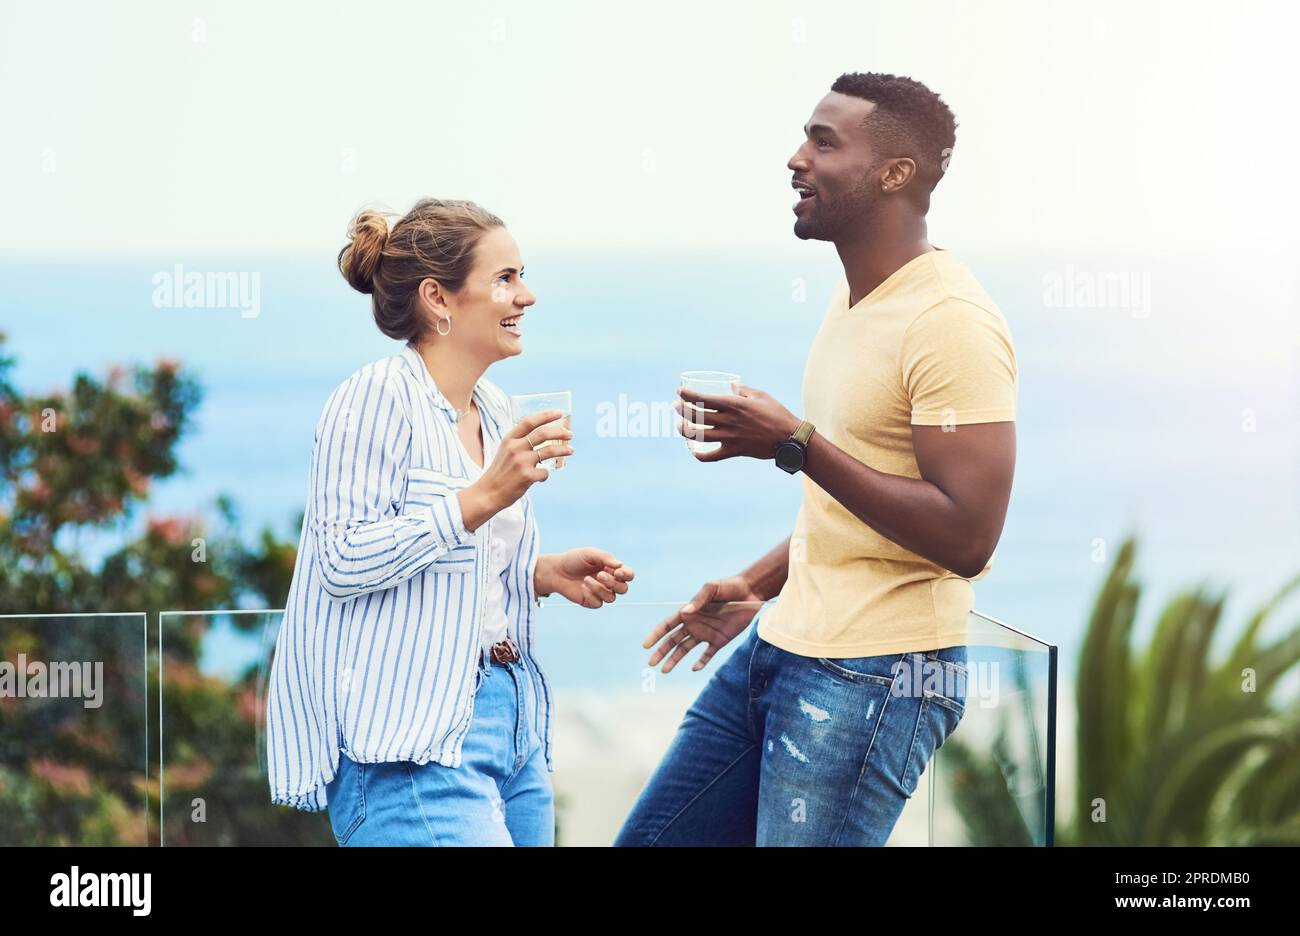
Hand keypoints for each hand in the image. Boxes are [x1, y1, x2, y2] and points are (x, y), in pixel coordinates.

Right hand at [462, 409, 572, 528]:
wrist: (488, 493)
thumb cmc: (500, 472)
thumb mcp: (505, 451)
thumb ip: (520, 442)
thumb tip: (544, 435)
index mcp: (509, 439)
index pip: (530, 421)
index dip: (546, 415)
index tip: (560, 413)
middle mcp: (515, 447)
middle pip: (543, 433)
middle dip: (560, 432)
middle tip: (570, 434)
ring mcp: (521, 461)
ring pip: (549, 450)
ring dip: (563, 450)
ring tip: (571, 450)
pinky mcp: (527, 476)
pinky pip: (545, 472)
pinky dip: (545, 475)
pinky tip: (541, 477)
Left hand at [537, 548, 634, 608]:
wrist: (556, 571)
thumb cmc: (574, 560)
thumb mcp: (589, 554)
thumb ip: (605, 558)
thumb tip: (620, 565)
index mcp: (612, 569)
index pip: (628, 575)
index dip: (627, 575)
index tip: (617, 572)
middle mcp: (609, 582)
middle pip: (623, 589)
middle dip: (613, 583)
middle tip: (600, 574)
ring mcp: (600, 593)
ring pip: (611, 598)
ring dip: (600, 589)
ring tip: (586, 579)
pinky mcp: (591, 601)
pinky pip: (598, 603)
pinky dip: (591, 595)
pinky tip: (582, 587)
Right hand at [644, 575, 764, 672]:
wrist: (750, 592)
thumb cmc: (729, 586)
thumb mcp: (712, 589)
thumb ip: (699, 600)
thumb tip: (685, 612)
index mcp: (688, 612)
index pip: (667, 625)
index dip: (656, 635)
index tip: (646, 646)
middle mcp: (694, 624)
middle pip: (672, 640)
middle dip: (661, 651)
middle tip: (651, 664)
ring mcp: (706, 633)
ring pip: (685, 650)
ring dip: (674, 660)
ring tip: (664, 671)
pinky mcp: (719, 640)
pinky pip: (707, 654)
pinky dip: (700, 662)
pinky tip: (694, 668)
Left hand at [674, 384, 800, 462]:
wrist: (789, 438)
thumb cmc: (777, 414)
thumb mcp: (761, 396)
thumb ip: (743, 390)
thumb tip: (731, 384)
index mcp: (734, 405)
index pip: (704, 399)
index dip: (688, 395)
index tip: (678, 392)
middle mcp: (729, 421)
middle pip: (697, 416)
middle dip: (682, 410)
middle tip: (676, 406)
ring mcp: (730, 437)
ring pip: (699, 435)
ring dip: (685, 430)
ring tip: (679, 425)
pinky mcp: (734, 451)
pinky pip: (711, 456)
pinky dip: (699, 455)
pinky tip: (693, 451)